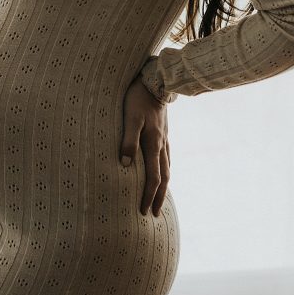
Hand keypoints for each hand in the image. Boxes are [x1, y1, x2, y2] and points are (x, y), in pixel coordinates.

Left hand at [119, 75, 170, 216]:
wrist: (156, 81)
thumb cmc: (138, 98)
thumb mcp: (130, 118)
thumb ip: (128, 140)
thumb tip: (126, 165)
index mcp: (153, 143)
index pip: (153, 177)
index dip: (149, 196)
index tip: (144, 211)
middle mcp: (162, 144)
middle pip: (163, 177)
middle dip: (159, 197)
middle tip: (155, 213)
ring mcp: (165, 138)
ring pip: (167, 168)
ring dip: (164, 186)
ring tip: (160, 198)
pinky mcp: (164, 132)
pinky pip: (167, 157)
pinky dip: (165, 170)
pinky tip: (162, 171)